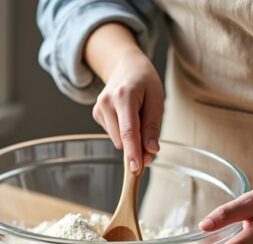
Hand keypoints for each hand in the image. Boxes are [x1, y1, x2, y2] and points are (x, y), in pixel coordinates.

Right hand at [91, 49, 163, 173]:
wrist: (125, 66)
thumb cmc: (144, 81)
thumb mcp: (157, 100)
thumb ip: (153, 127)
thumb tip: (151, 151)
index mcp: (125, 96)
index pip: (128, 131)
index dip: (133, 152)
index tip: (136, 169)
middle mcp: (107, 102)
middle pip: (122, 139)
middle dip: (137, 145)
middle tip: (148, 130)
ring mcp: (99, 108)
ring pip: (117, 140)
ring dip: (130, 136)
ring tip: (136, 115)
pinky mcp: (96, 114)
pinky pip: (113, 134)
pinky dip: (122, 130)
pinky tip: (125, 115)